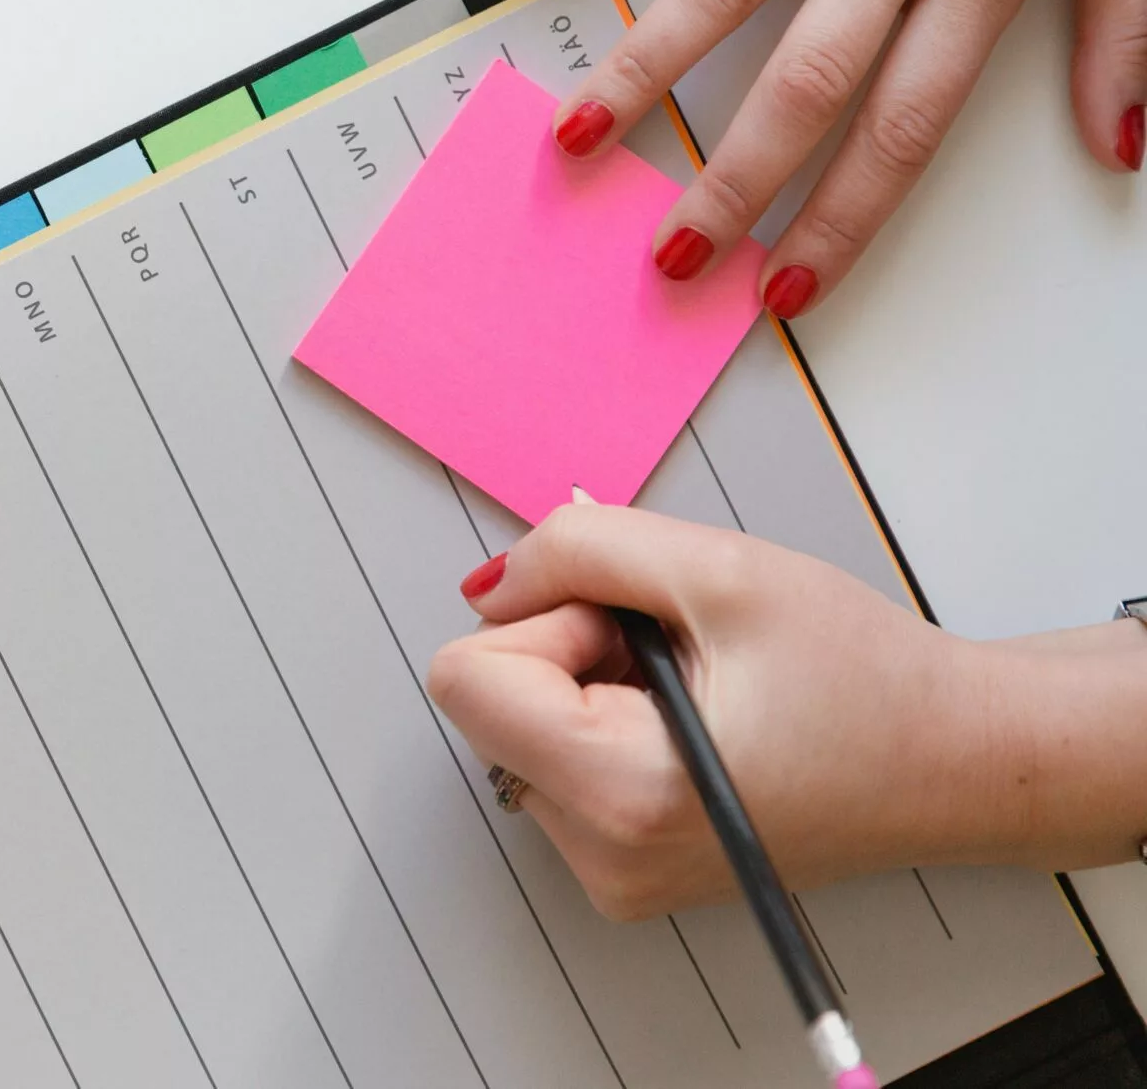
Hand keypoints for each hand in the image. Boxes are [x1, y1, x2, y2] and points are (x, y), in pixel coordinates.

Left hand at [426, 505, 1017, 920]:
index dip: (545, 622)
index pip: (466, 679)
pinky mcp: (623, 868)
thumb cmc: (865, 675)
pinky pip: (555, 762)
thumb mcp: (718, 568)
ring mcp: (611, 874)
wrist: (958, 761)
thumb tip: (489, 583)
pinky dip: (607, 723)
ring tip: (703, 693)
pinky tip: (697, 724)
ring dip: (591, 685)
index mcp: (622, 795)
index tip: (637, 628)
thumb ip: (577, 551)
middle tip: (683, 657)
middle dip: (569, 652)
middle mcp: (603, 857)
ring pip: (519, 727)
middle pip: (487, 703)